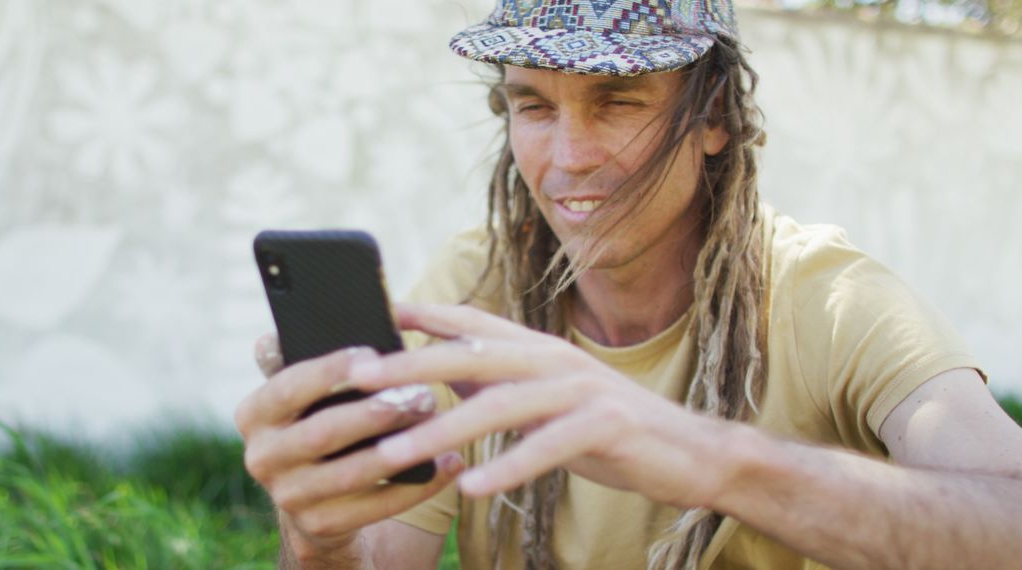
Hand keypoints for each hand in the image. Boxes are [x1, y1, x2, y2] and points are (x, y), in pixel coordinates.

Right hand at [234, 334, 464, 558]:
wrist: (313, 494)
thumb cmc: (320, 419)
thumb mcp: (306, 392)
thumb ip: (310, 357)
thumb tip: (332, 314)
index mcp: (254, 413)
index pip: (289, 386)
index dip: (330, 371)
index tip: (373, 353)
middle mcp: (261, 457)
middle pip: (323, 432)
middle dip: (375, 413)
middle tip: (421, 394)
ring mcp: (288, 496)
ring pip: (352, 473)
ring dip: (401, 449)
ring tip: (439, 424)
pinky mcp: (319, 526)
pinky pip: (376, 507)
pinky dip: (418, 486)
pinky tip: (449, 463)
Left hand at [348, 303, 749, 510]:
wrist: (691, 452)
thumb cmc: (610, 429)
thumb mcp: (548, 401)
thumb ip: (502, 383)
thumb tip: (443, 371)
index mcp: (540, 350)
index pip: (474, 325)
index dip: (425, 316)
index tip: (375, 315)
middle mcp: (556, 359)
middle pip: (472, 358)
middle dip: (411, 368)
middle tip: (360, 381)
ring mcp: (582, 389)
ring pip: (500, 404)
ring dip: (441, 428)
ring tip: (394, 454)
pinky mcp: (606, 425)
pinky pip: (547, 446)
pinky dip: (507, 465)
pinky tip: (471, 486)